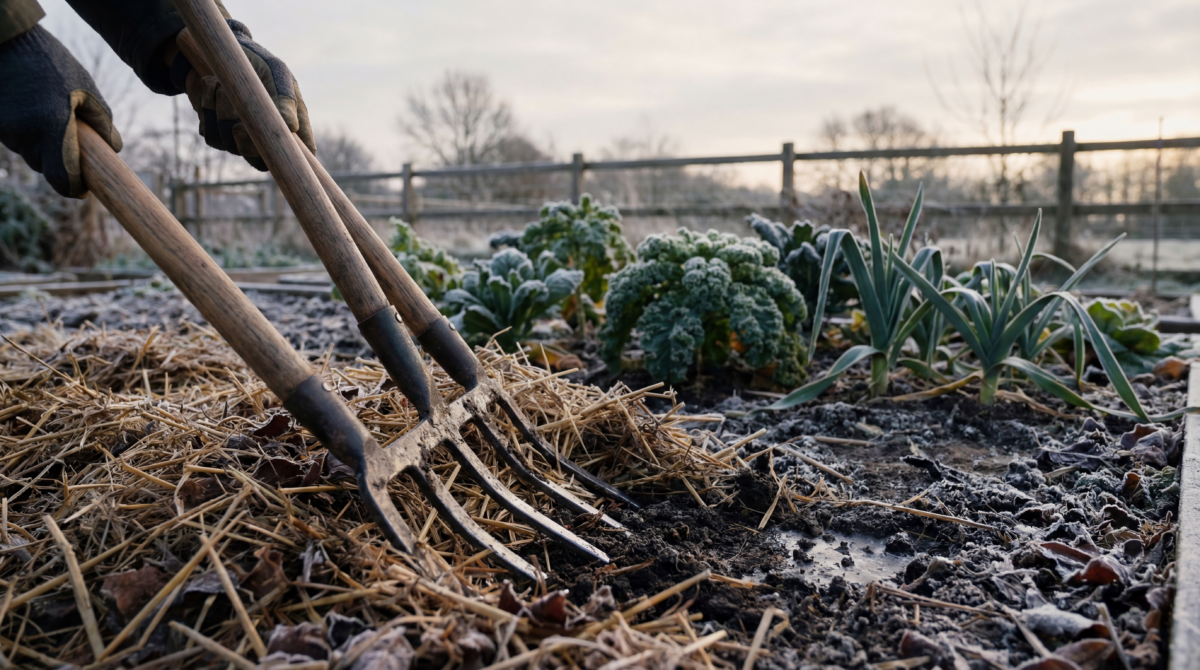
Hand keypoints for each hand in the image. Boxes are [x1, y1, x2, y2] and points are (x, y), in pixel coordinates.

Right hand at [0, 25, 122, 197]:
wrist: (3, 38)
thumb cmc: (48, 61)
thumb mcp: (84, 87)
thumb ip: (101, 122)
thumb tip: (114, 148)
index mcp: (51, 129)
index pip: (63, 180)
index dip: (75, 187)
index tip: (85, 187)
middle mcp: (24, 136)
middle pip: (46, 166)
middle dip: (60, 158)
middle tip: (71, 135)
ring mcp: (4, 131)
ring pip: (29, 152)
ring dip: (42, 142)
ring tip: (48, 110)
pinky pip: (15, 137)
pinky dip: (26, 130)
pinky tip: (30, 106)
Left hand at [170, 20, 314, 170]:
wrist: (217, 51)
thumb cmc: (255, 60)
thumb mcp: (276, 71)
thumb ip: (285, 98)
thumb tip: (292, 128)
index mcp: (291, 124)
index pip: (298, 156)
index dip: (288, 159)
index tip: (270, 144)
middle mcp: (268, 136)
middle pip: (259, 158)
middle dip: (244, 131)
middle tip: (238, 104)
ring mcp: (241, 138)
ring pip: (230, 144)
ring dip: (221, 109)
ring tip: (221, 83)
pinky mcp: (217, 133)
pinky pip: (210, 135)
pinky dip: (207, 107)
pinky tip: (211, 87)